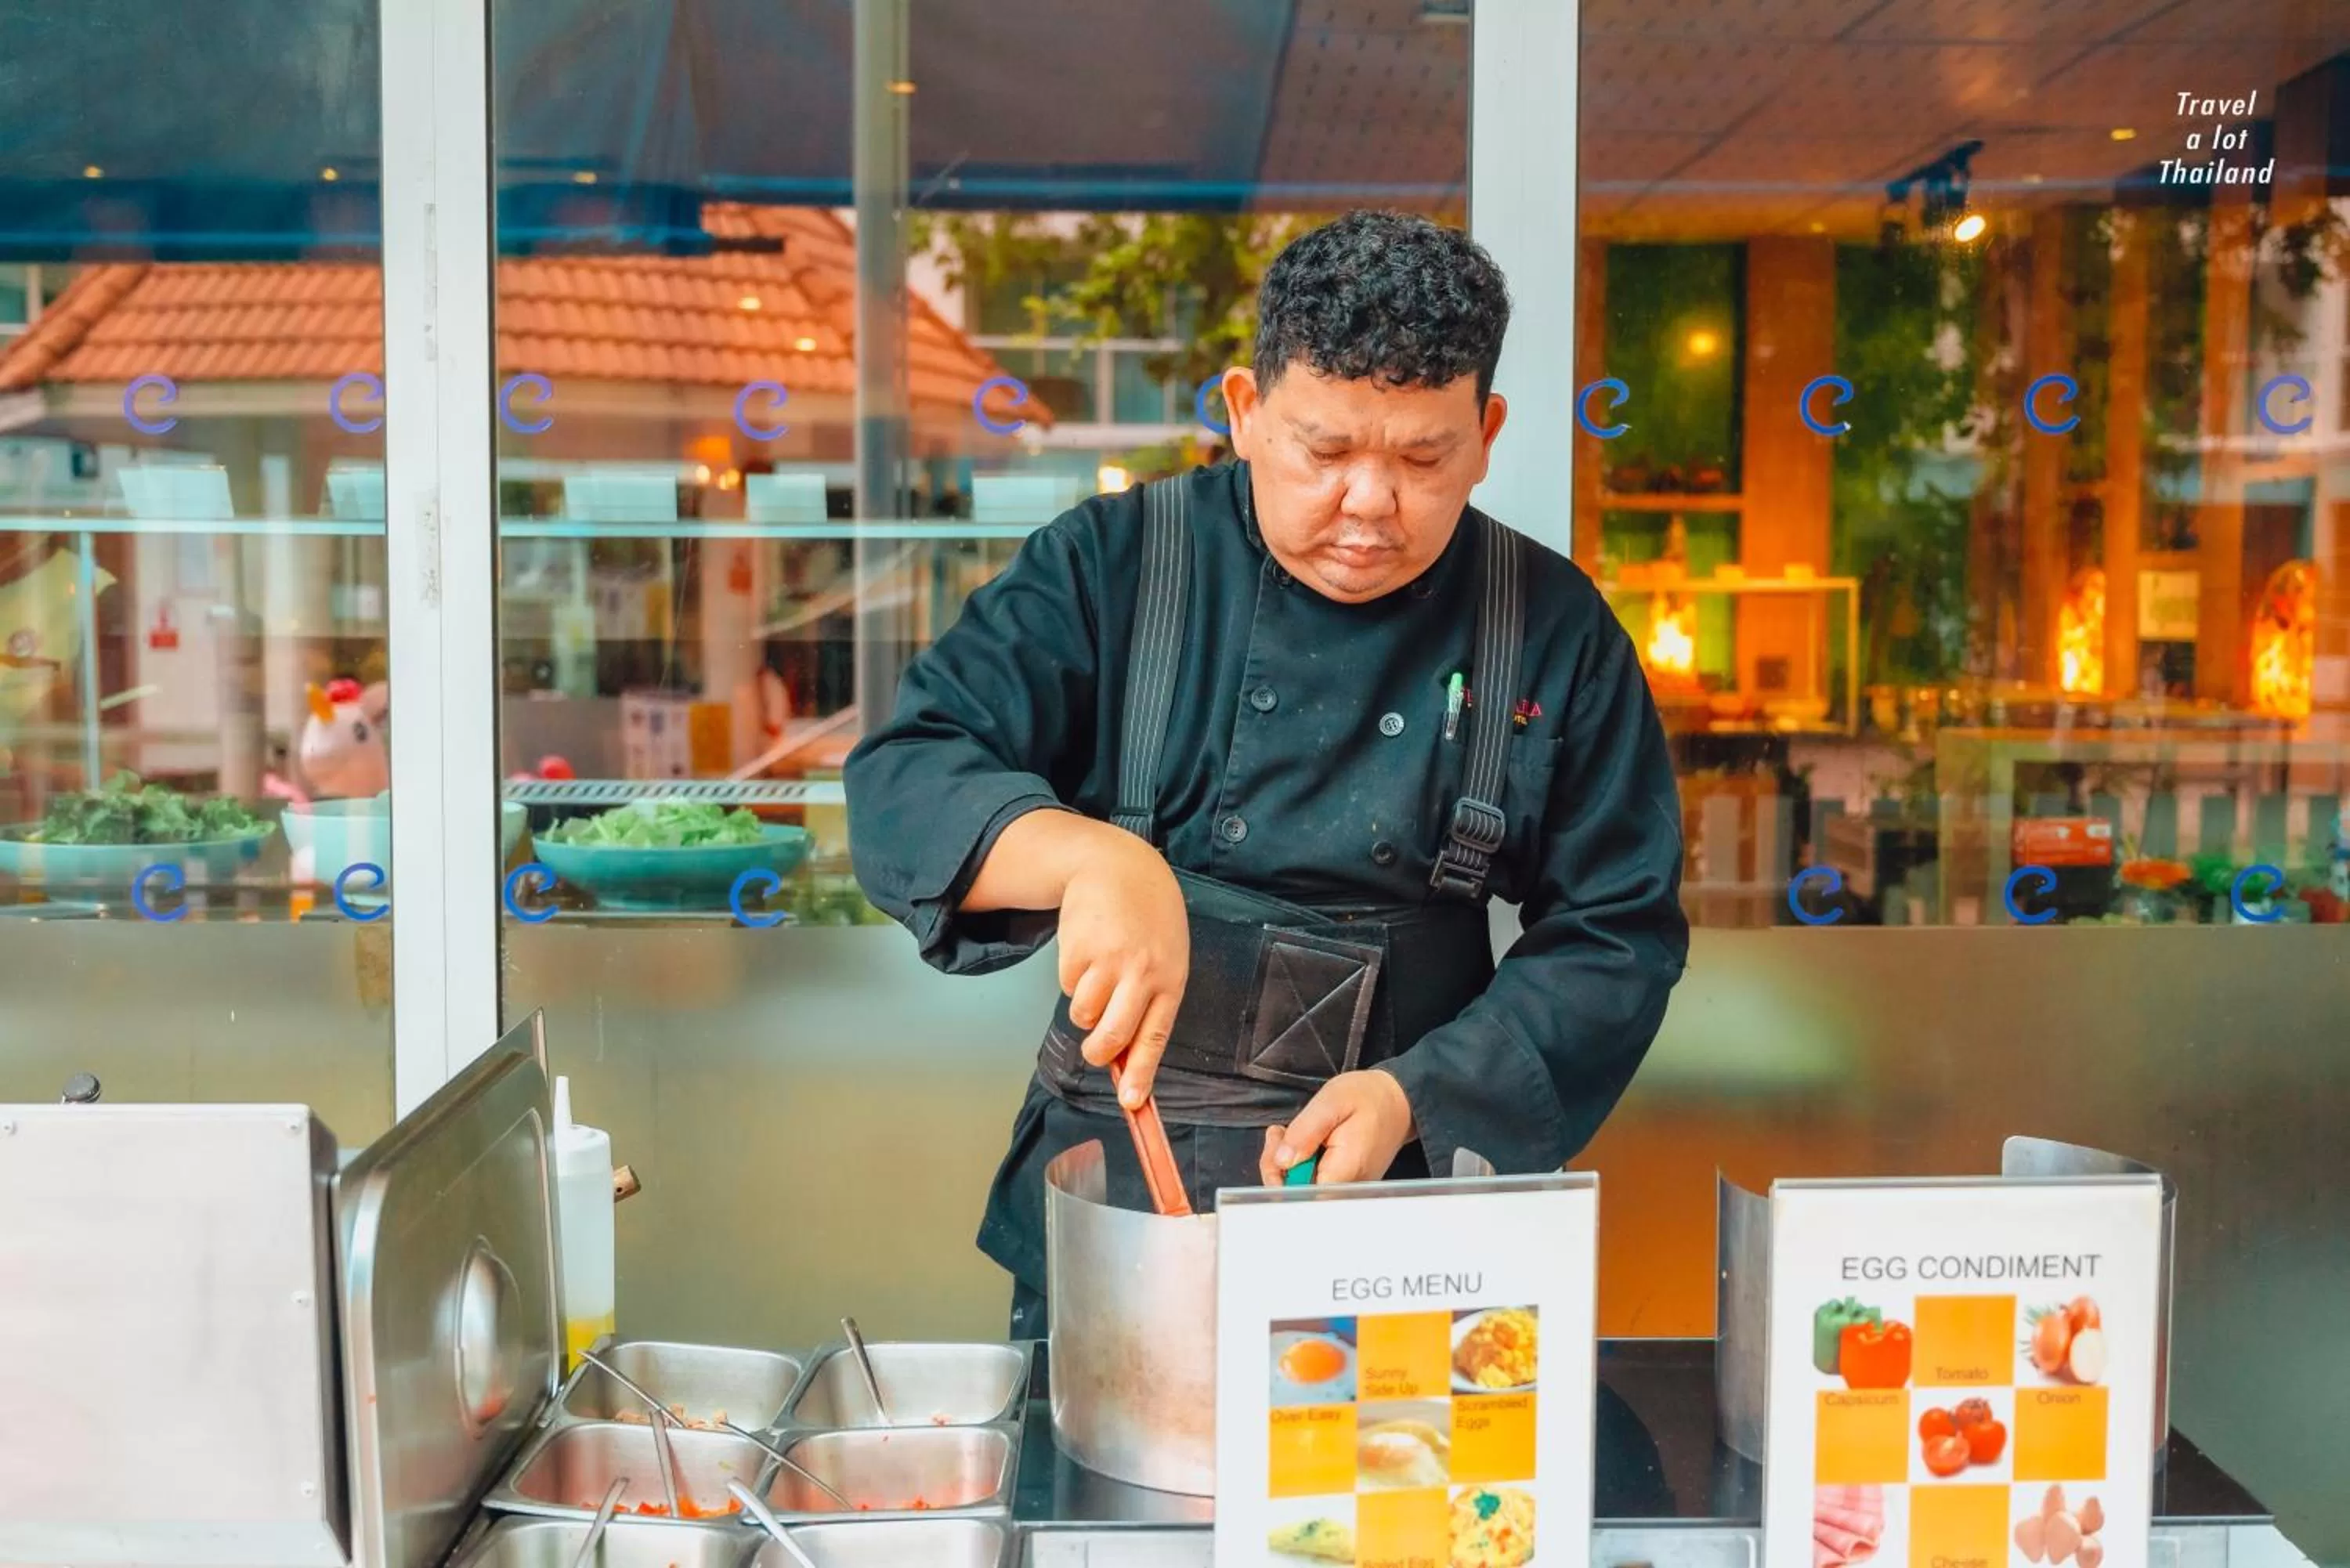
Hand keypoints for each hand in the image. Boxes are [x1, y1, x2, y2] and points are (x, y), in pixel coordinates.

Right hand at [1057, 826, 1188, 1105]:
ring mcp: (1109, 960)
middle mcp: (1142, 972)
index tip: (1130, 1102)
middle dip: (1097, 1053)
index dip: (1141, 1074)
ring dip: (1083, 1006)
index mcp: (1171, 978)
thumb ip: (1149, 1001)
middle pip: (1111, 1036)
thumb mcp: (1165, 957)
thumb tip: (1126, 1057)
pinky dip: (1072, 976)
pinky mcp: (1078, 949)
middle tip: (1093, 1052)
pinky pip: (1066, 986)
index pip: (1154, 1036)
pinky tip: (1088, 950)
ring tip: (1097, 976)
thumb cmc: (1149, 919)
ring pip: (1082, 1014)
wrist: (1120, 867)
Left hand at [1260, 1069, 1416, 1185]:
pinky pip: (1313, 1182)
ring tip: (1288, 1133)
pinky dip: (1301, 1164)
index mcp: (1344, 1172)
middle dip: (1277, 1166)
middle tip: (1279, 1134)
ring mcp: (1347, 1188)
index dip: (1278, 1179)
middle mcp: (1347, 1188)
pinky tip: (1301, 1143)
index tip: (1276, 1149)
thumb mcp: (1332, 1102)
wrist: (1400, 1101)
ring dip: (1286, 1163)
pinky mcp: (1344, 1183)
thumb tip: (1282, 1161)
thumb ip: (1305, 1132)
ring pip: (1302, 1189)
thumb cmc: (1370, 1097)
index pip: (1300, 1197)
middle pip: (1297, 1196)